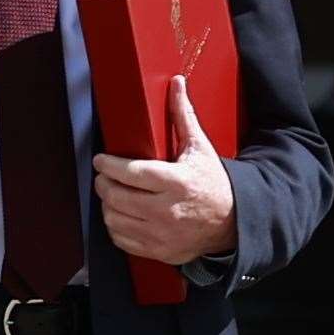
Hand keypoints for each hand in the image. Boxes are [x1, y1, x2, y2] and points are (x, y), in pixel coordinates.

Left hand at [92, 75, 236, 264]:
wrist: (233, 222)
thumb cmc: (213, 182)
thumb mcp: (200, 147)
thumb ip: (183, 115)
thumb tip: (176, 83)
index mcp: (177, 182)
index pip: (131, 173)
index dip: (109, 165)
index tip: (100, 160)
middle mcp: (167, 210)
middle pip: (118, 197)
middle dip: (103, 184)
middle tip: (102, 175)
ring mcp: (162, 234)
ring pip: (116, 220)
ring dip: (107, 205)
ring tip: (110, 193)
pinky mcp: (160, 250)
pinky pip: (124, 241)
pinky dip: (116, 227)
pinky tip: (119, 215)